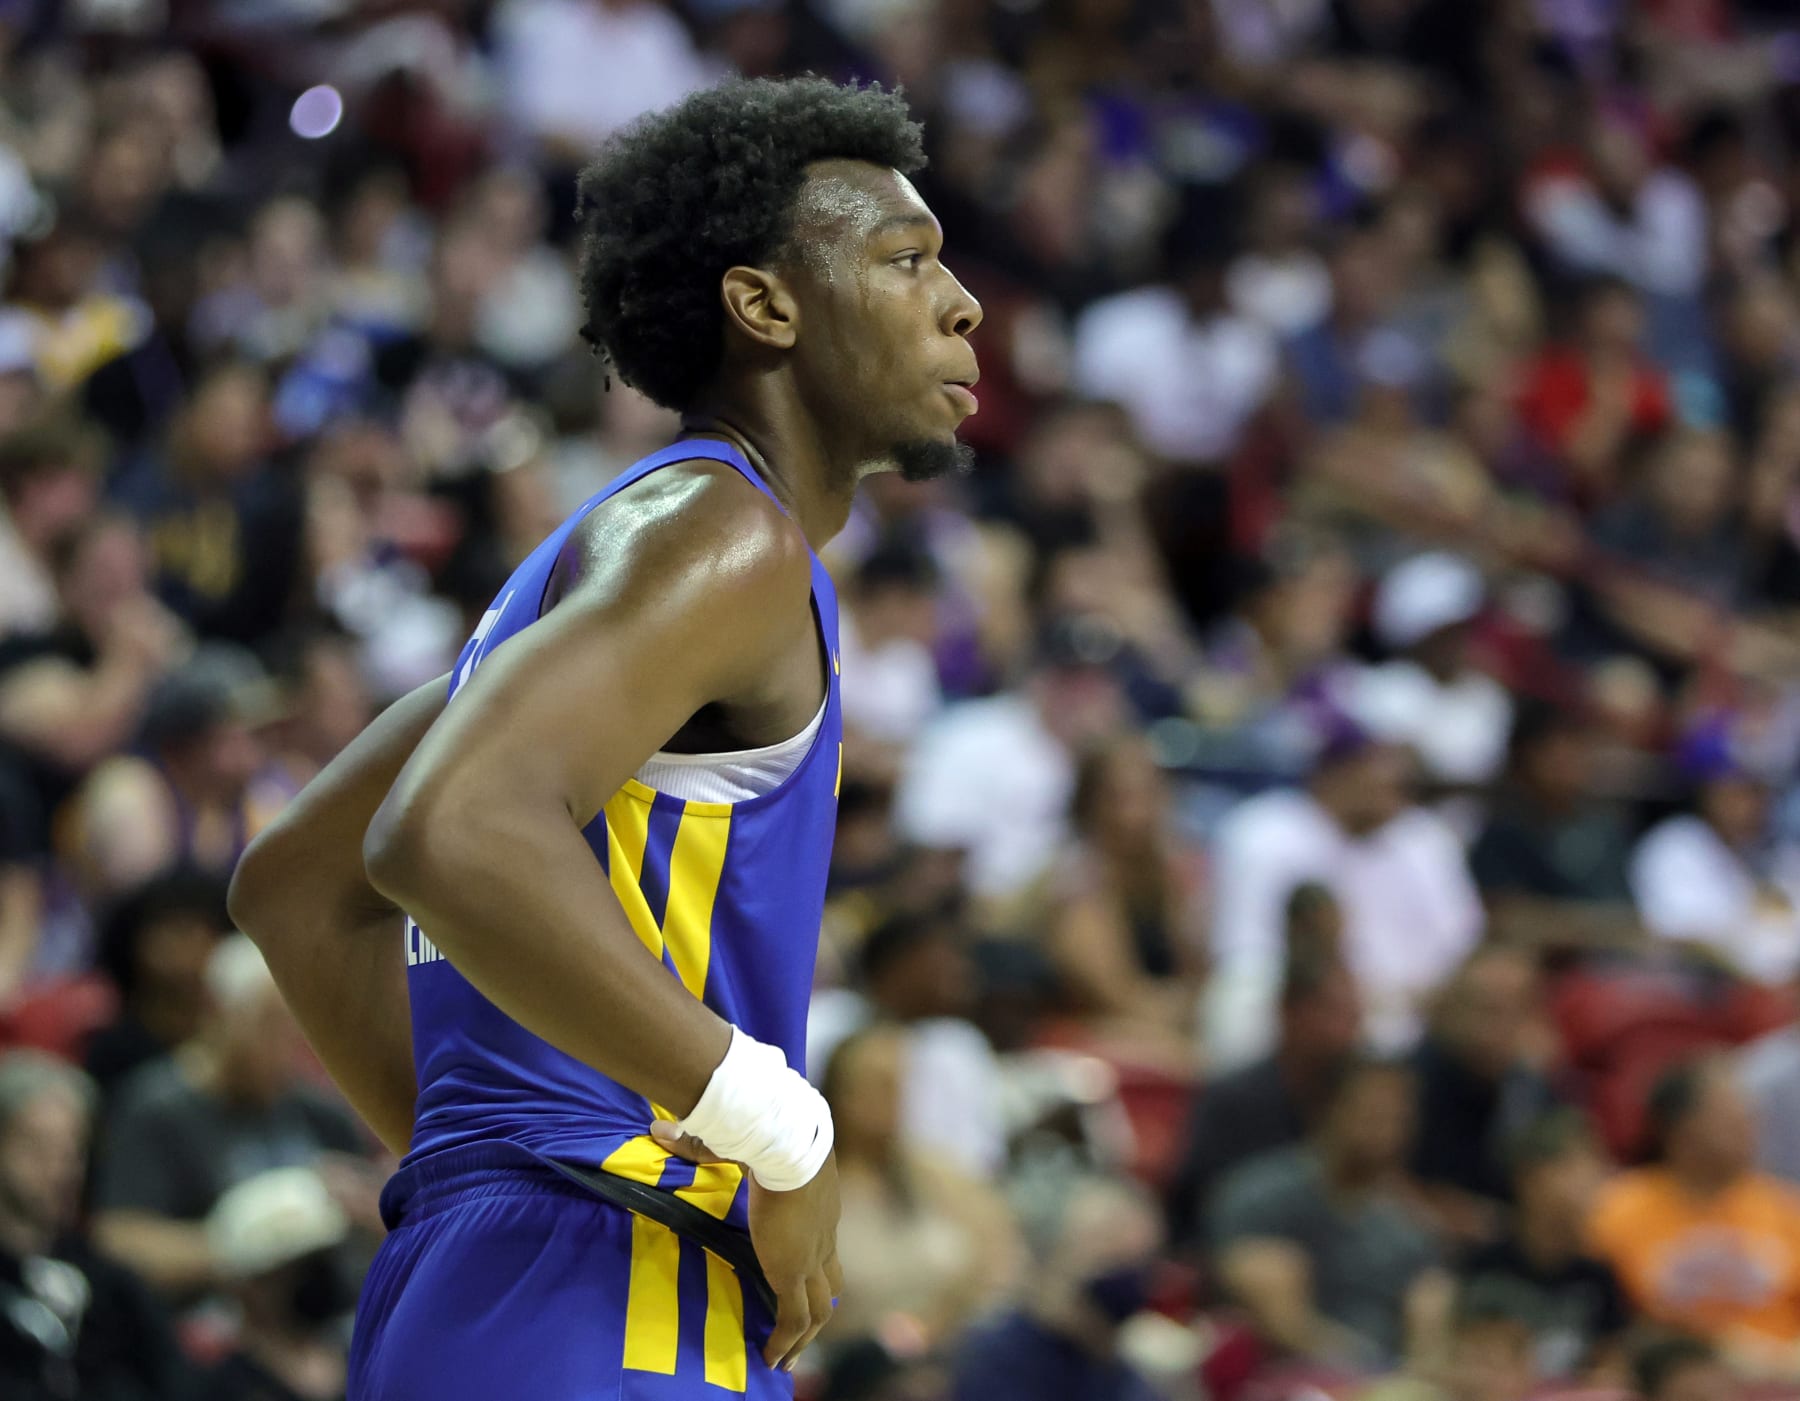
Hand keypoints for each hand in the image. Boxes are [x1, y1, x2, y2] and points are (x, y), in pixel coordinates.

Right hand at [652, 1121, 842, 1371]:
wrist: (787, 1140)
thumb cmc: (765, 1135)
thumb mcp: (737, 1143)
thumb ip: (700, 1142)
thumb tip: (661, 1130)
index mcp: (815, 1206)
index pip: (821, 1244)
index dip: (812, 1264)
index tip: (802, 1280)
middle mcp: (822, 1235)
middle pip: (831, 1282)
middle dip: (818, 1310)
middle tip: (802, 1332)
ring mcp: (812, 1256)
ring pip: (820, 1308)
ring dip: (806, 1335)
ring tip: (788, 1358)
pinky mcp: (794, 1272)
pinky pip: (794, 1319)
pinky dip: (786, 1341)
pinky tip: (774, 1360)